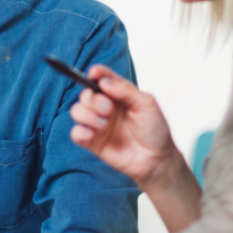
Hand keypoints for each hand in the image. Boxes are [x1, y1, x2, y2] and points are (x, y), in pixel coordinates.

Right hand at [68, 66, 177, 186]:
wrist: (156, 159)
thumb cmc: (155, 131)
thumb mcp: (147, 104)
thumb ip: (126, 90)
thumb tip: (104, 82)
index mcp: (118, 95)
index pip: (102, 79)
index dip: (95, 73)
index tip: (94, 74)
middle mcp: (105, 107)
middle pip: (85, 94)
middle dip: (93, 99)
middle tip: (108, 108)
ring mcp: (97, 124)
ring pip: (77, 111)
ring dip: (87, 115)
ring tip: (104, 124)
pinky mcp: (92, 142)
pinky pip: (75, 133)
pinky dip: (80, 132)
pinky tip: (92, 135)